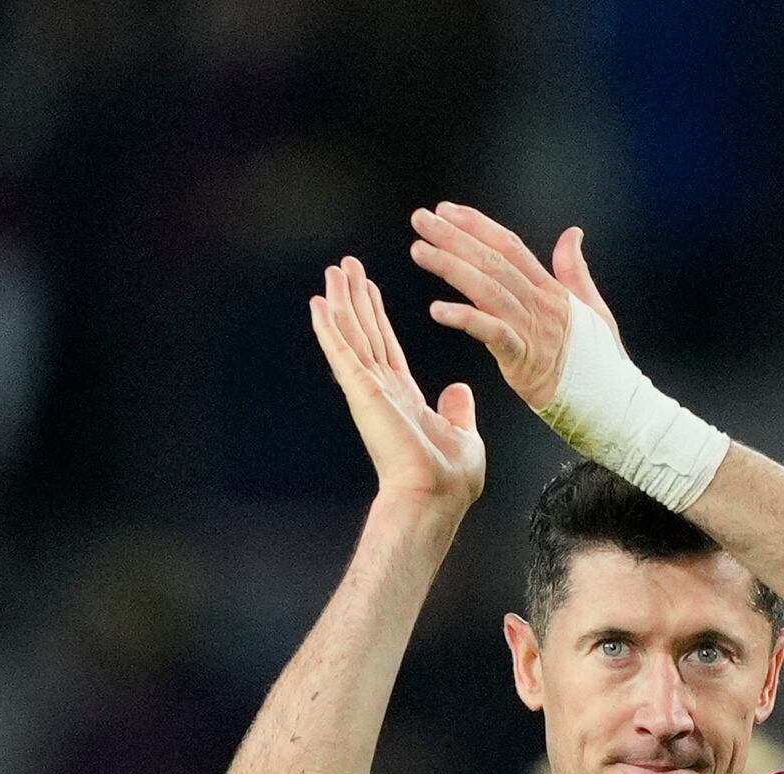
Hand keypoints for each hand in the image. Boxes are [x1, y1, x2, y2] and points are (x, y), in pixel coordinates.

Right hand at [309, 254, 482, 517]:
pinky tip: (319, 304)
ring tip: (334, 271)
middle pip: (365, 334)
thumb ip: (457, 410)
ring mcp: (370, 390)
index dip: (377, 317)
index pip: (387, 348)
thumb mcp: (464, 435)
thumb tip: (458, 390)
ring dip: (341, 302)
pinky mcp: (363, 391)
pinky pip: (343, 352)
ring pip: (352, 335)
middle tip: (345, 267)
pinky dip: (329, 328)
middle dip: (355, 299)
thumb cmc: (449, 481)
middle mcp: (383, 391)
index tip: (369, 291)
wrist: (436, 496)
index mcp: (405, 400)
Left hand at [406, 205, 602, 410]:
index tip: (446, 210)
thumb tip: (572, 233)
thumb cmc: (597, 360)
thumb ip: (574, 269)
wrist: (609, 401)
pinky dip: (465, 319)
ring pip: (486, 288)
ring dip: (450, 266)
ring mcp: (532, 329)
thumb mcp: (590, 307)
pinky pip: (491, 333)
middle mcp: (540, 302)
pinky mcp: (523, 359)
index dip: (476, 225)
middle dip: (453, 236)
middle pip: (491, 260)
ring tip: (419, 250)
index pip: (509, 246)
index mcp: (550, 289)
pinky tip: (437, 310)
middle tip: (420, 219)